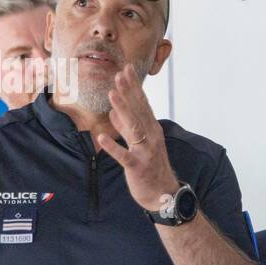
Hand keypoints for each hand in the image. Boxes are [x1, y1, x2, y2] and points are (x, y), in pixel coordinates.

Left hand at [96, 65, 179, 210]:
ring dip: (123, 110)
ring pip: (133, 128)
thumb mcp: (139, 144)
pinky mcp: (137, 167)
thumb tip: (112, 112)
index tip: (126, 69)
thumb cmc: (151, 168)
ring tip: (112, 95)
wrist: (164, 195)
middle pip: (138, 111)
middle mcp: (151, 137)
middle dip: (128, 92)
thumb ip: (126, 128)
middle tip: (119, 74)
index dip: (133, 87)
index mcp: (152, 130)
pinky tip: (101, 137)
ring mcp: (145, 151)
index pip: (142, 104)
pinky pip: (124, 156)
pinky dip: (113, 146)